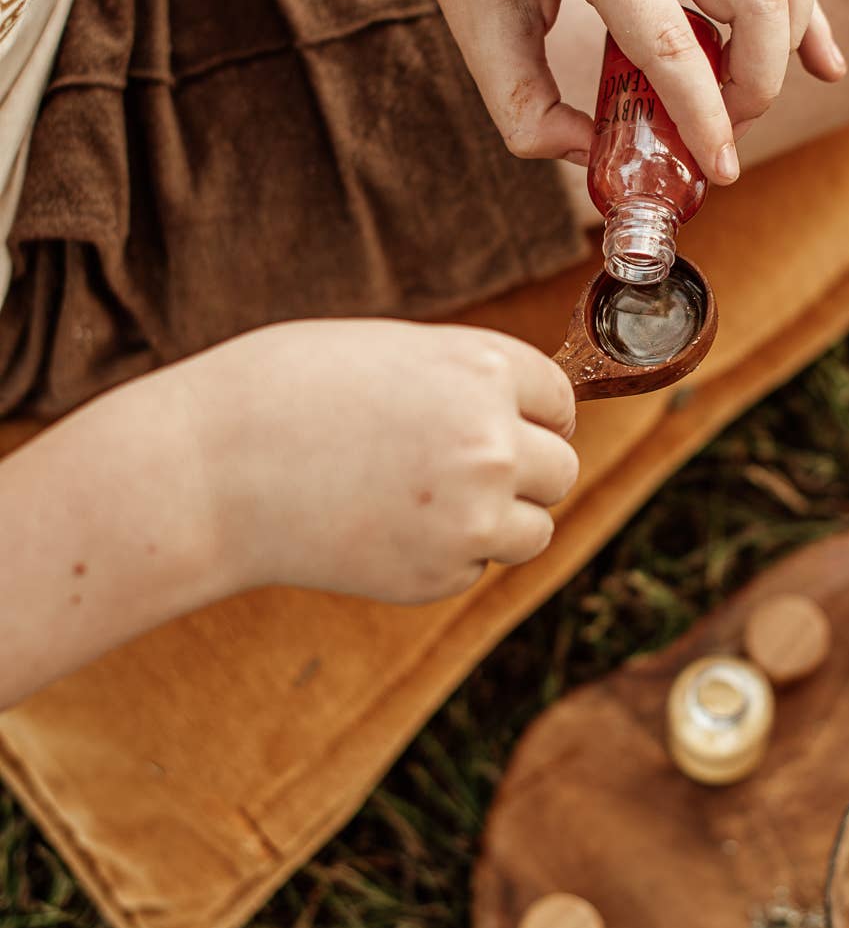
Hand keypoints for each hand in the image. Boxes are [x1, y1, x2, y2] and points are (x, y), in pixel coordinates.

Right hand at [182, 320, 578, 603]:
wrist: (210, 470)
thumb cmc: (288, 392)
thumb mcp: (394, 353)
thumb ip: (467, 380)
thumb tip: (526, 411)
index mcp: (483, 369)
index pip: (559, 400)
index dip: (535, 415)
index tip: (516, 425)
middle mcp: (493, 441)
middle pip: (559, 468)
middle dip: (524, 470)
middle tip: (462, 468)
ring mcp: (471, 514)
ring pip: (536, 527)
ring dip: (500, 519)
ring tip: (425, 499)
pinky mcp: (439, 574)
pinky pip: (478, 566)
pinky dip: (448, 554)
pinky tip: (386, 527)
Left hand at [410, 0, 845, 181]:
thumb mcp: (477, 28)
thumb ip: (524, 108)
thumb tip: (588, 156)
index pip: (672, 46)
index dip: (703, 119)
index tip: (720, 171)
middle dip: (758, 83)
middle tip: (720, 132)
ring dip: (789, 38)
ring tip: (749, 95)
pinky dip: (808, 7)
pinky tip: (822, 62)